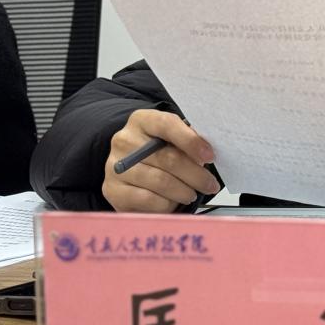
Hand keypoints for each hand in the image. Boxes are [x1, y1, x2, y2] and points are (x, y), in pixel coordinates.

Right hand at [102, 109, 220, 212]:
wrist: (127, 167)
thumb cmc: (156, 151)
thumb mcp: (170, 138)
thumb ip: (187, 141)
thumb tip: (207, 153)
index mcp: (142, 120)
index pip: (167, 125)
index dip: (191, 141)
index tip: (209, 156)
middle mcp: (124, 141)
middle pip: (168, 159)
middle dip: (195, 175)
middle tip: (209, 184)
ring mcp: (116, 167)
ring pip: (160, 182)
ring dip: (183, 191)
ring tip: (192, 193)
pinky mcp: (114, 191)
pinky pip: (148, 200)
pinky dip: (167, 204)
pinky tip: (173, 202)